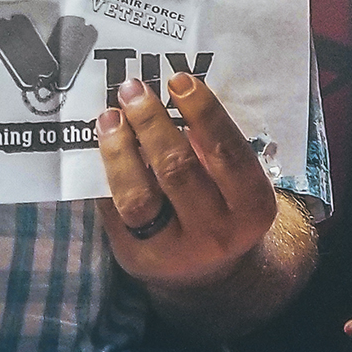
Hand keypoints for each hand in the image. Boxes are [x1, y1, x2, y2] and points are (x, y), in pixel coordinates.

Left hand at [96, 73, 278, 291]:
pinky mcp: (136, 257)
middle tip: (133, 89)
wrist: (210, 272)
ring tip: (109, 117)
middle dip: (151, 123)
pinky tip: (99, 147)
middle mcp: (215, 232)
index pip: (227, 151)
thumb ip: (212, 146)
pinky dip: (105, 175)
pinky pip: (113, 211)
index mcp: (251, 206)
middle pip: (178, 170)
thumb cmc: (224, 205)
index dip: (203, 112)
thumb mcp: (237, 181)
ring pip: (138, 197)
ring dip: (119, 150)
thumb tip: (169, 93)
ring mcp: (173, 250)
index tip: (178, 79)